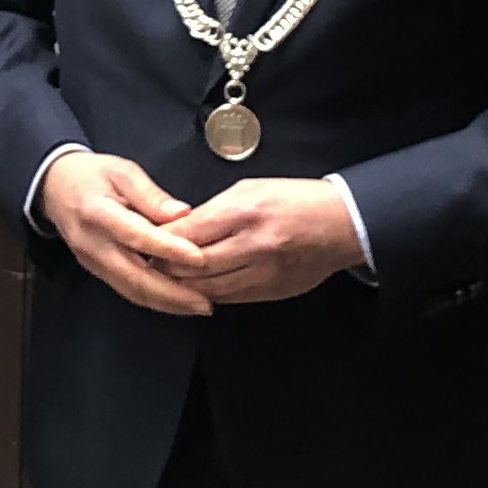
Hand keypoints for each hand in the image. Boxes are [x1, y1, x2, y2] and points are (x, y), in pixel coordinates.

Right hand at [38, 149, 210, 318]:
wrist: (54, 187)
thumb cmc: (92, 175)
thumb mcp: (122, 171)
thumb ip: (151, 194)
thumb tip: (182, 213)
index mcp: (98, 212)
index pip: (137, 236)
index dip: (169, 249)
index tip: (200, 258)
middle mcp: (93, 244)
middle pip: (135, 276)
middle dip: (173, 294)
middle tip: (206, 303)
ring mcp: (92, 262)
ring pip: (132, 290)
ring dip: (166, 303)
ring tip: (198, 306)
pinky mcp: (96, 271)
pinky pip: (127, 290)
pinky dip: (154, 300)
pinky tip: (177, 302)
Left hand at [165, 177, 366, 303]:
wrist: (344, 224)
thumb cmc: (296, 199)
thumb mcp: (251, 189)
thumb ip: (213, 211)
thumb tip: (180, 228)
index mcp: (245, 212)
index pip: (189, 234)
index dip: (160, 242)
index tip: (143, 242)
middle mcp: (253, 246)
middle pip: (194, 266)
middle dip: (165, 267)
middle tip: (147, 264)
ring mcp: (264, 273)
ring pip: (209, 289)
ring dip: (184, 286)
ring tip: (167, 279)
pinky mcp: (272, 292)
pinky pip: (231, 298)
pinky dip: (210, 294)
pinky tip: (198, 288)